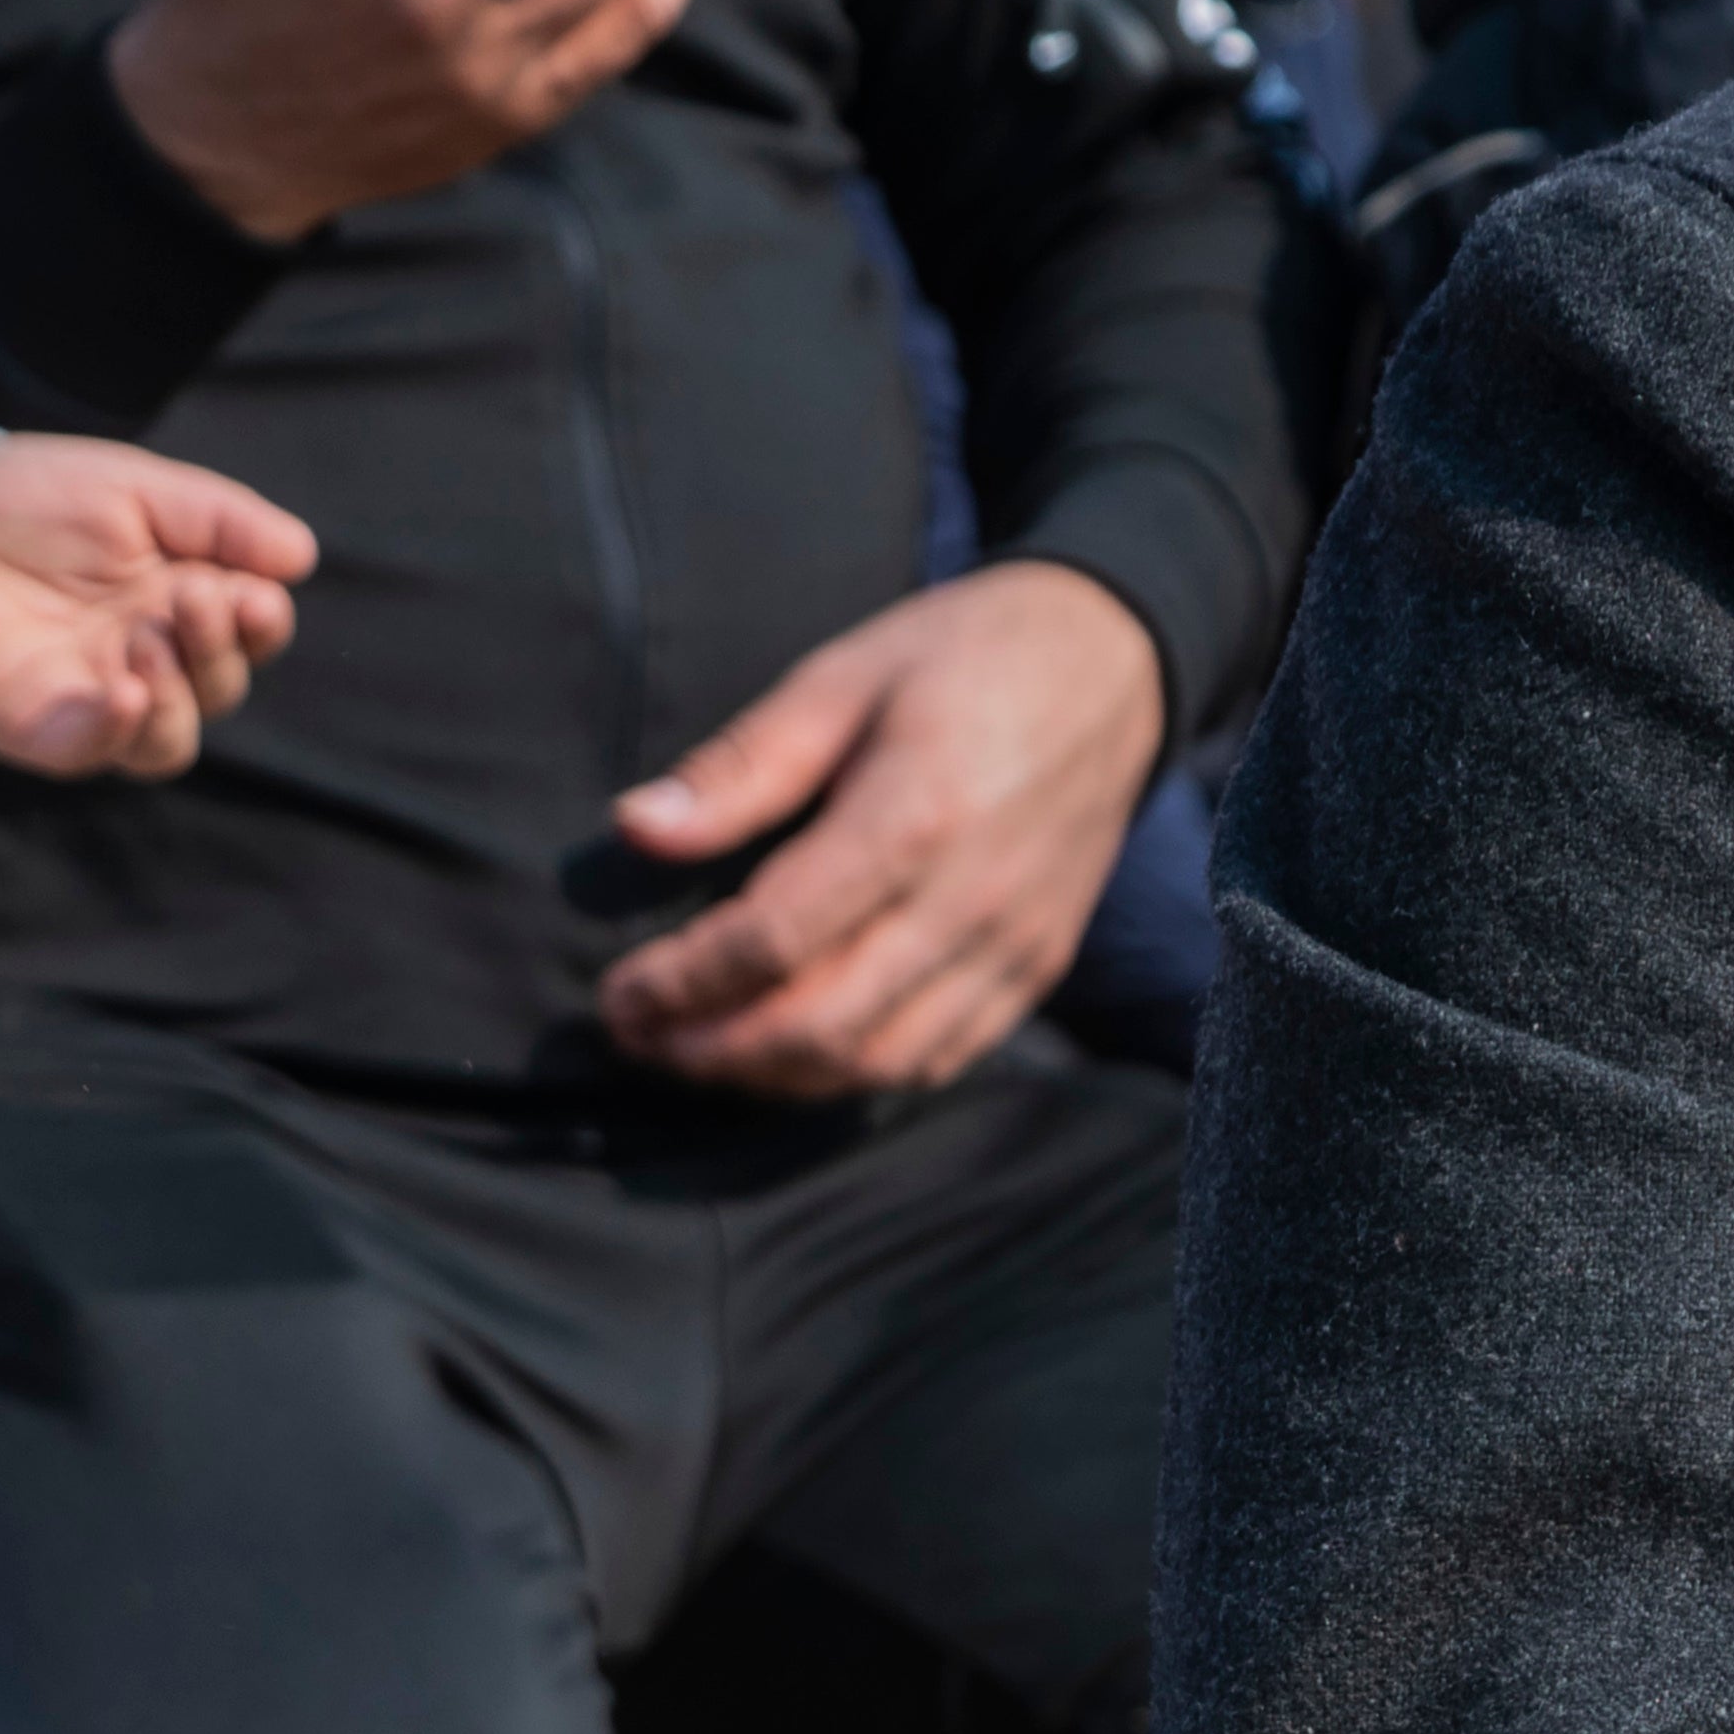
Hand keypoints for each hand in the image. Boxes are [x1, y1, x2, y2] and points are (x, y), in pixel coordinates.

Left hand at [0, 439, 316, 777]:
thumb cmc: (29, 495)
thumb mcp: (140, 488)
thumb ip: (220, 521)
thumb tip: (301, 559)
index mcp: (177, 599)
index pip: (248, 635)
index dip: (259, 624)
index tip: (248, 593)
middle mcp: (143, 657)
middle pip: (218, 691)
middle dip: (219, 650)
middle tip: (187, 597)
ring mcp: (90, 698)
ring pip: (168, 744)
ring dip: (177, 701)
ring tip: (147, 641)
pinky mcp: (37, 727)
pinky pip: (94, 752)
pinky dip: (119, 729)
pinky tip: (123, 690)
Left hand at [594, 560, 1167, 1095]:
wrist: (1113, 663)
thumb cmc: (961, 657)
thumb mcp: (840, 678)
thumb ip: (740, 766)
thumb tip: (635, 828)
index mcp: (916, 817)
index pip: (775, 940)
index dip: (683, 983)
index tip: (620, 992)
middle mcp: (972, 899)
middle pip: (820, 1024)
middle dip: (710, 1047)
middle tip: (637, 1035)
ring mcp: (1013, 945)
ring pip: (875, 1062)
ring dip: (771, 1076)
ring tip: (696, 1050)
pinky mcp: (1036, 968)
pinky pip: (934, 1059)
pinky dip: (849, 1074)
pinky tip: (787, 1054)